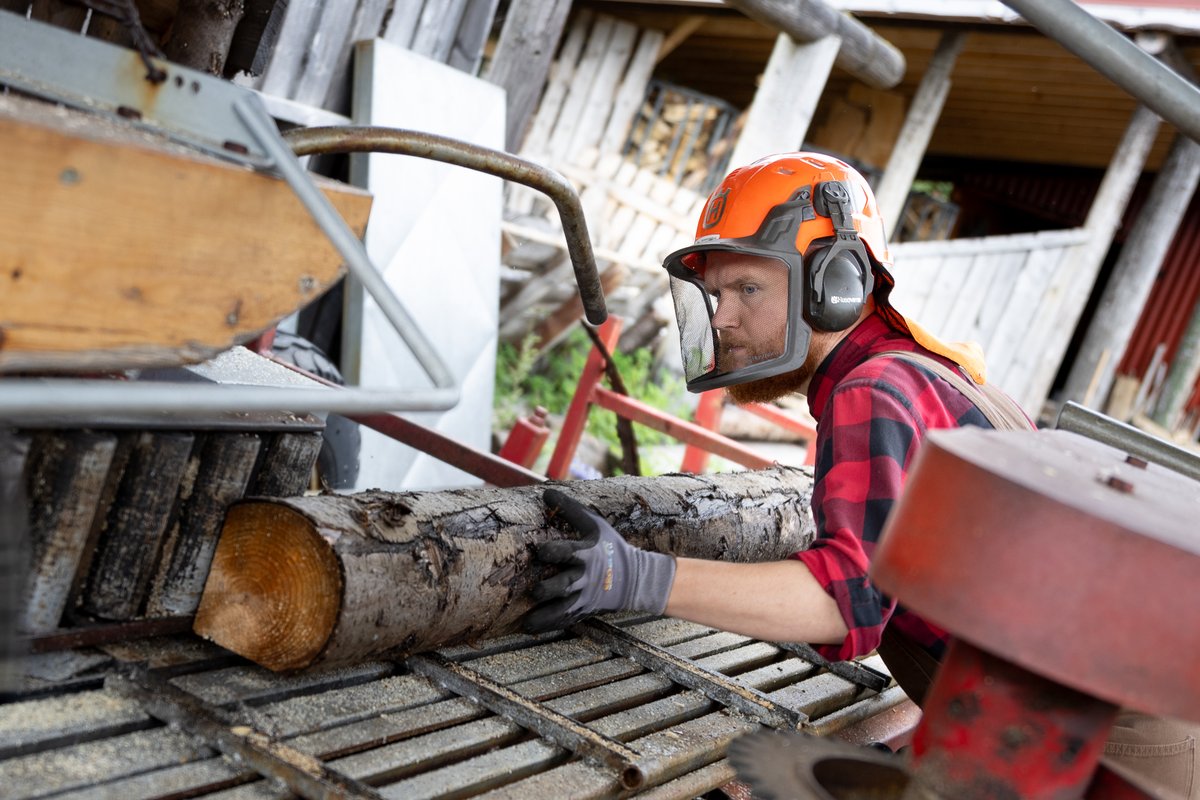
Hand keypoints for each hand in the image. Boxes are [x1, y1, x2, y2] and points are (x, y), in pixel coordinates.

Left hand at [523, 489, 676, 633]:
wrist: (634, 578)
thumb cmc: (610, 547)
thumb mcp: (595, 525)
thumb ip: (570, 510)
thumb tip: (545, 492)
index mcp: (587, 554)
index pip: (569, 552)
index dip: (554, 552)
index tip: (540, 551)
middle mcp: (585, 577)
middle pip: (564, 585)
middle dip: (549, 589)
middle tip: (535, 591)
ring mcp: (585, 597)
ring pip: (563, 608)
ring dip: (545, 615)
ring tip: (527, 621)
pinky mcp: (583, 610)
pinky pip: (564, 620)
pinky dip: (548, 625)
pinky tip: (530, 628)